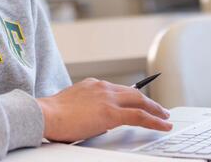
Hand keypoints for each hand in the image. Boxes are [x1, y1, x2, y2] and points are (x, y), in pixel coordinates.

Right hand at [36, 78, 171, 142]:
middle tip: (159, 109)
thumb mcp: (71, 105)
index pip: (118, 89)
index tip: (138, 100)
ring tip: (165, 117)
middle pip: (133, 93)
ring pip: (140, 102)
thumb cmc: (52, 115)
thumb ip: (86, 108)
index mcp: (92, 85)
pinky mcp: (111, 113)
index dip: (131, 96)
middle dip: (149, 101)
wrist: (45, 115)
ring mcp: (108, 99)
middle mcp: (102, 87)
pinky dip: (154, 121)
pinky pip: (139, 116)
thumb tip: (97, 121)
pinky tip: (163, 125)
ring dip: (155, 110)